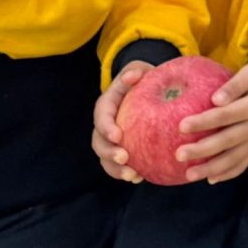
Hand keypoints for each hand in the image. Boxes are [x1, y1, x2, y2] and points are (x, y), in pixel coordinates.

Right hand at [92, 61, 153, 182]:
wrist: (148, 89)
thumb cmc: (144, 79)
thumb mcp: (139, 69)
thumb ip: (135, 71)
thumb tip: (132, 76)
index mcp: (107, 104)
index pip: (102, 116)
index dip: (106, 127)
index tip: (118, 136)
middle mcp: (105, 124)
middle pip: (99, 141)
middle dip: (108, 153)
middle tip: (124, 159)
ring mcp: (111, 139)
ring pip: (106, 158)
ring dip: (116, 169)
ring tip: (133, 175)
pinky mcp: (122, 149)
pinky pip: (119, 165)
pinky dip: (126, 173)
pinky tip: (141, 178)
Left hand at [175, 62, 247, 183]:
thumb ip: (234, 85)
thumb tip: (216, 99)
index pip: (226, 116)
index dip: (204, 122)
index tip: (181, 126)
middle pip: (228, 141)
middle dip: (202, 150)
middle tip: (179, 155)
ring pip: (235, 158)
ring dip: (212, 168)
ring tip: (190, 175)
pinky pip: (244, 163)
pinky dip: (228, 173)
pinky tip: (211, 179)